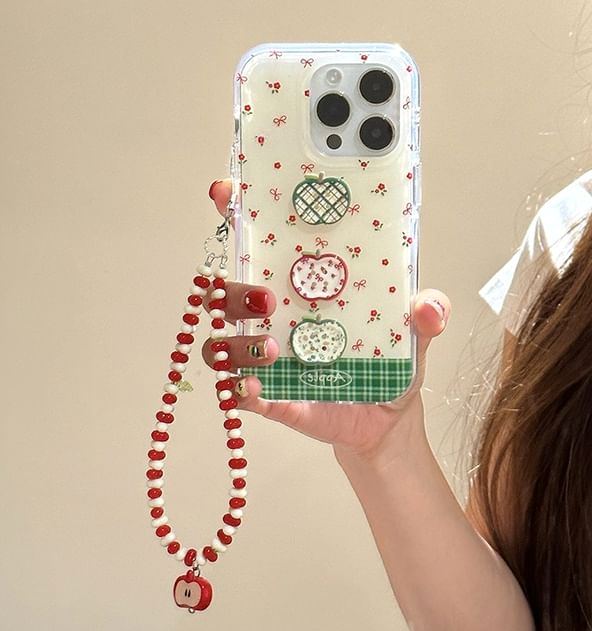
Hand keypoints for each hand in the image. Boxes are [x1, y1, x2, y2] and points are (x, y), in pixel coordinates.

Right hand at [203, 179, 450, 462]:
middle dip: (234, 289)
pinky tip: (254, 388)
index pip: (260, 241)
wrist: (386, 418)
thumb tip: (427, 307)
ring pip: (222, 341)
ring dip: (237, 341)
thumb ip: (428, 312)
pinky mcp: (269, 396)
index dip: (237, 212)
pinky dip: (240, 389)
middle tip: (267, 298)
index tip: (226, 192)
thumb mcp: (415, 330)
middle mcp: (276, 315)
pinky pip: (239, 391)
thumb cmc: (390, 361)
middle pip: (228, 291)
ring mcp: (267, 356)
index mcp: (303, 284)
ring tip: (273, 348)